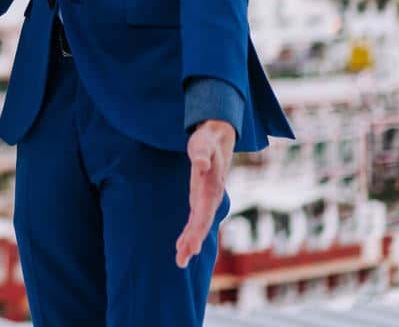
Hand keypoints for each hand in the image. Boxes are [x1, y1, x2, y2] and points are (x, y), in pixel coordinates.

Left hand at [177, 119, 235, 267]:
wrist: (218, 137)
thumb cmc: (208, 140)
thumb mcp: (203, 142)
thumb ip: (201, 152)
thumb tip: (200, 163)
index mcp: (211, 188)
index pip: (204, 214)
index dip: (197, 231)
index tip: (191, 247)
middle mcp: (211, 198)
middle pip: (202, 224)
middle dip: (192, 243)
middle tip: (181, 261)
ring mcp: (207, 200)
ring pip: (199, 226)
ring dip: (190, 242)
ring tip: (180, 260)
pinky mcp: (202, 199)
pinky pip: (196, 220)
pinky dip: (189, 233)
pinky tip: (182, 245)